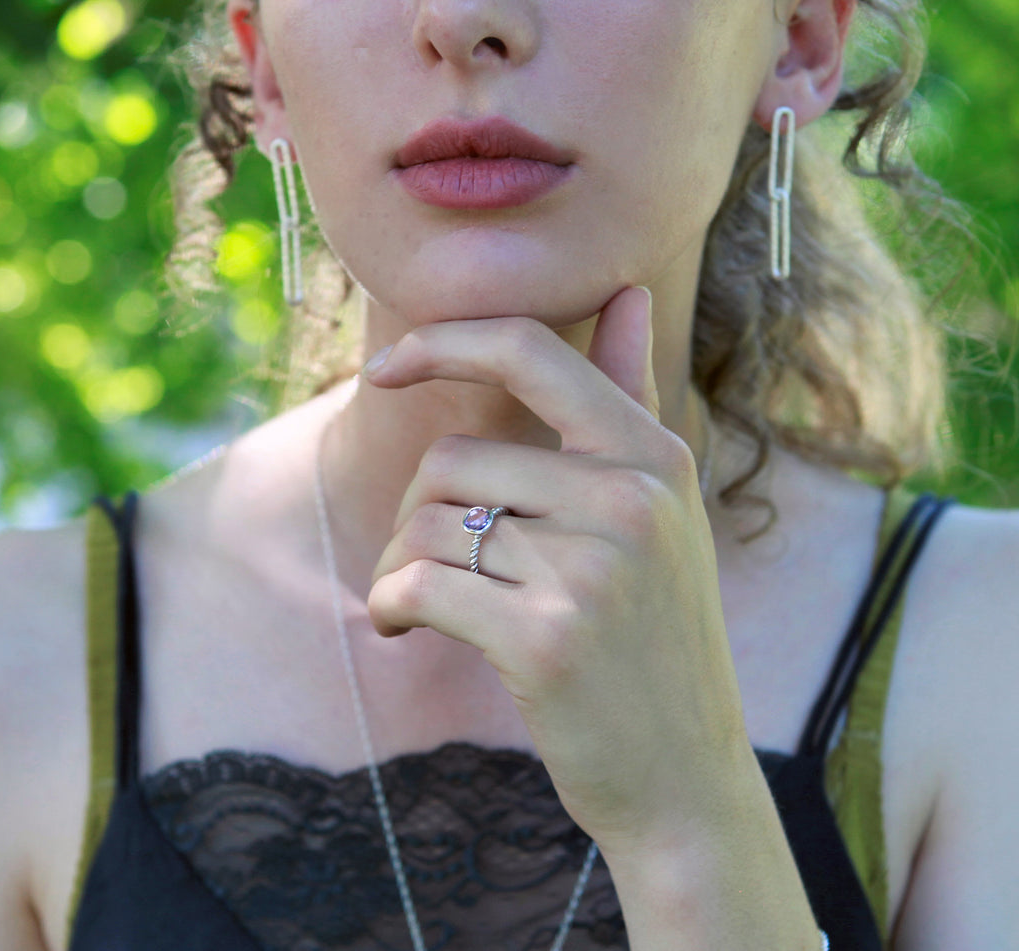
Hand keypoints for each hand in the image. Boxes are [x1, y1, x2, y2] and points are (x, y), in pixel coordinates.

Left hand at [365, 286, 753, 855]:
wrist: (686, 778)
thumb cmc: (654, 638)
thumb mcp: (660, 510)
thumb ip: (630, 399)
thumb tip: (631, 291)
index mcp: (654, 455)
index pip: (530, 352)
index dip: (444, 342)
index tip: (385, 369)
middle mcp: (632, 497)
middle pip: (450, 461)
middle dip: (417, 517)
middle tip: (429, 567)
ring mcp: (596, 567)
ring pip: (427, 525)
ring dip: (400, 570)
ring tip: (428, 609)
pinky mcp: (549, 638)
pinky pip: (418, 585)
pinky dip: (388, 608)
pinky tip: (402, 630)